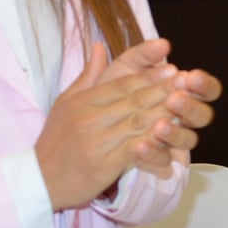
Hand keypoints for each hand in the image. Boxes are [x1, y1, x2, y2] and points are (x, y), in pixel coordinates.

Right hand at [37, 43, 195, 209]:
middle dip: (164, 89)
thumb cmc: (55, 140)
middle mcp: (90, 119)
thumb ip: (88, 76)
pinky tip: (170, 133)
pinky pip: (134, 149)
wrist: (39, 180)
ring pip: (138, 123)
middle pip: (134, 101)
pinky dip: (153, 141)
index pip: (121, 85)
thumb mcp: (66, 103)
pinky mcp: (104, 165)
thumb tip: (100, 46)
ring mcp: (97, 142)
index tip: (172, 68)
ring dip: (165, 112)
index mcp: (83, 102)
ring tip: (186, 102)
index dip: (149, 76)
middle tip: (188, 80)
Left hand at [97, 39, 222, 175]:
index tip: (192, 76)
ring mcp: (171, 140)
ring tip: (159, 125)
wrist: (84, 125)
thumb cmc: (111, 92)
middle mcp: (182, 117)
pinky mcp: (155, 159)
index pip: (206, 89)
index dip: (204, 84)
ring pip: (188, 140)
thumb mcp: (124, 69)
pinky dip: (153, 153)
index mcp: (182, 93)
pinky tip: (140, 146)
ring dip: (175, 132)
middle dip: (191, 107)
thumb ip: (142, 55)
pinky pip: (163, 161)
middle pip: (203, 116)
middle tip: (176, 98)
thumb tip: (163, 43)